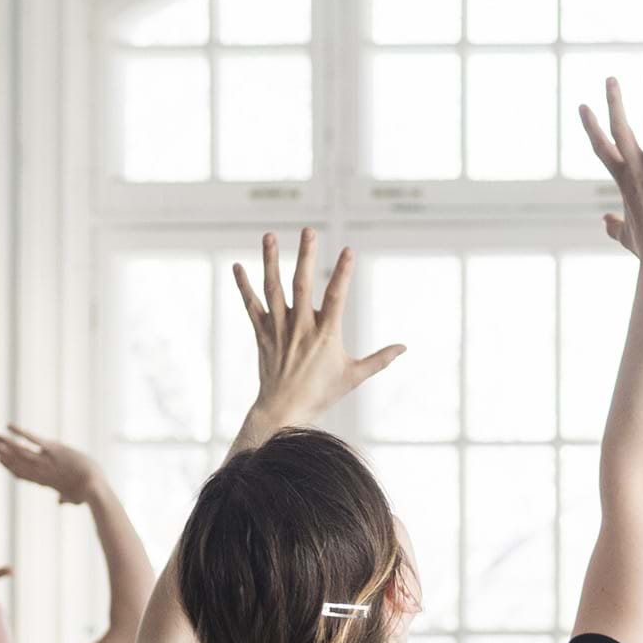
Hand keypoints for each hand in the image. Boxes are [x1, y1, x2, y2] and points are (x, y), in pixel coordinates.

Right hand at [0, 425, 98, 503]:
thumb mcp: (74, 497)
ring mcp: (45, 460)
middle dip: (0, 452)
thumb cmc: (87, 493)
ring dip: (3, 443)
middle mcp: (40, 471)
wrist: (93, 487)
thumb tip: (61, 502)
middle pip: (15, 461)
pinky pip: (32, 439)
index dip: (9, 466)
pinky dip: (19, 432)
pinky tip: (8, 425)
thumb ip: (65, 498)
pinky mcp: (52, 449)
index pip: (22, 474)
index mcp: (44, 481)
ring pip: (19, 450)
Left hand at [232, 230, 403, 423]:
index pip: (336, 297)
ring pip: (273, 288)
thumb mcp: (354, 377)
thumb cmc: (322, 394)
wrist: (284, 411)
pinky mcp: (262, 334)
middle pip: (302, 284)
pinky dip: (244, 286)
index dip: (343, 273)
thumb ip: (380, 360)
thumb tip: (404, 348)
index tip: (349, 250)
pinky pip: (251, 305)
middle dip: (306, 255)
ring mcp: (279, 329)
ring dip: (271, 261)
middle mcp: (300, 327)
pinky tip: (237, 266)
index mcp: (326, 334)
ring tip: (269, 236)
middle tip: (309, 231)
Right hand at [579, 74, 642, 264]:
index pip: (602, 148)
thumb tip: (605, 221)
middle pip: (621, 129)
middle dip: (615, 102)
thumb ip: (614, 226)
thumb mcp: (625, 237)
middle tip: (611, 79)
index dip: (591, 127)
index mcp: (623, 181)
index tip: (583, 107)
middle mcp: (638, 170)